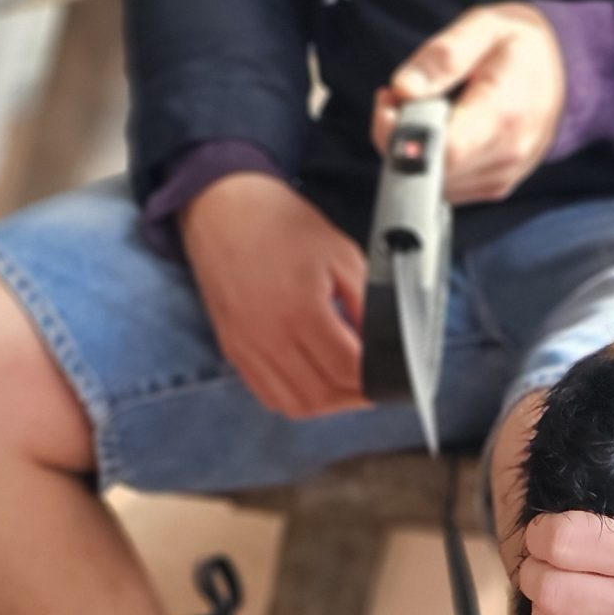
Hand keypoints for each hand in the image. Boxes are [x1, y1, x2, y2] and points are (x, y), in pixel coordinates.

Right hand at [180, 174, 366, 418]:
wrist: (223, 210)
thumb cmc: (281, 225)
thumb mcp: (340, 253)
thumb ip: (365, 301)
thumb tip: (382, 340)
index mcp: (300, 309)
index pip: (346, 368)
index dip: (373, 380)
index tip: (389, 377)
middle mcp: (269, 336)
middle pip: (323, 394)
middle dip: (355, 397)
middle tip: (375, 387)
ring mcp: (247, 347)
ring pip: (296, 404)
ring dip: (328, 405)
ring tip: (348, 390)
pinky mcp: (234, 350)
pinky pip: (268, 395)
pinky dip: (297, 401)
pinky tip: (315, 386)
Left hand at [373, 2, 566, 204]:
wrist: (565, 71)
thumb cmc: (521, 47)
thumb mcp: (484, 27)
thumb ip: (443, 56)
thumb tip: (403, 90)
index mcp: (503, 113)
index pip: (441, 150)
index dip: (401, 133)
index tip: (391, 99)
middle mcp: (505, 155)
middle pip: (429, 171)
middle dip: (399, 136)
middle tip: (401, 95)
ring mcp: (501, 176)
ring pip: (432, 184)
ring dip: (413, 151)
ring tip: (424, 107)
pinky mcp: (494, 187)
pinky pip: (446, 186)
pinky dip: (430, 162)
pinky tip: (438, 129)